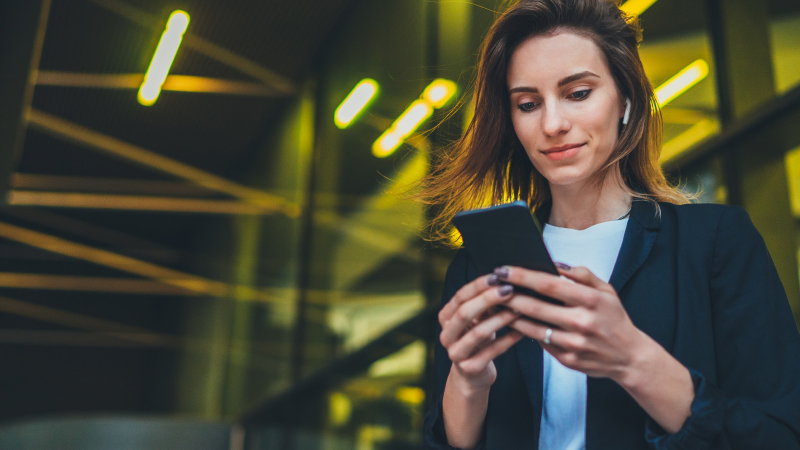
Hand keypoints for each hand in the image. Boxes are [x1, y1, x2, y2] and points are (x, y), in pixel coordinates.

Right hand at [438, 273, 523, 391]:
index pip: (460, 297)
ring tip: (520, 309)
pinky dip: (508, 340)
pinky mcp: (470, 368)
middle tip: (509, 290)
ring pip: (478, 332)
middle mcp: (446, 335)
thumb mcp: (477, 320)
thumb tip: (504, 280)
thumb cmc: (477, 340)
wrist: (472, 375)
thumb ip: (485, 304)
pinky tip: (523, 331)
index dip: (478, 286)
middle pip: (465, 313)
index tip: (497, 276)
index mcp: (445, 318)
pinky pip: (492, 351)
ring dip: (501, 318)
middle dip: (488, 299)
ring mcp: (456, 353)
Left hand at [497, 264, 646, 382]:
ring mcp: (573, 344)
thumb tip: (555, 264)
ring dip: (510, 315)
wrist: (629, 357)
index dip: (523, 276)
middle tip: (491, 285)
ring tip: (495, 304)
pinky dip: (524, 331)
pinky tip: (512, 321)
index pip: (549, 284)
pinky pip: (539, 342)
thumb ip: (582, 275)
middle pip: (535, 307)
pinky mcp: (567, 360)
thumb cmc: (614, 318)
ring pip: (532, 328)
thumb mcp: (606, 291)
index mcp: (591, 300)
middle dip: (509, 294)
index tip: (503, 269)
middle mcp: (581, 323)